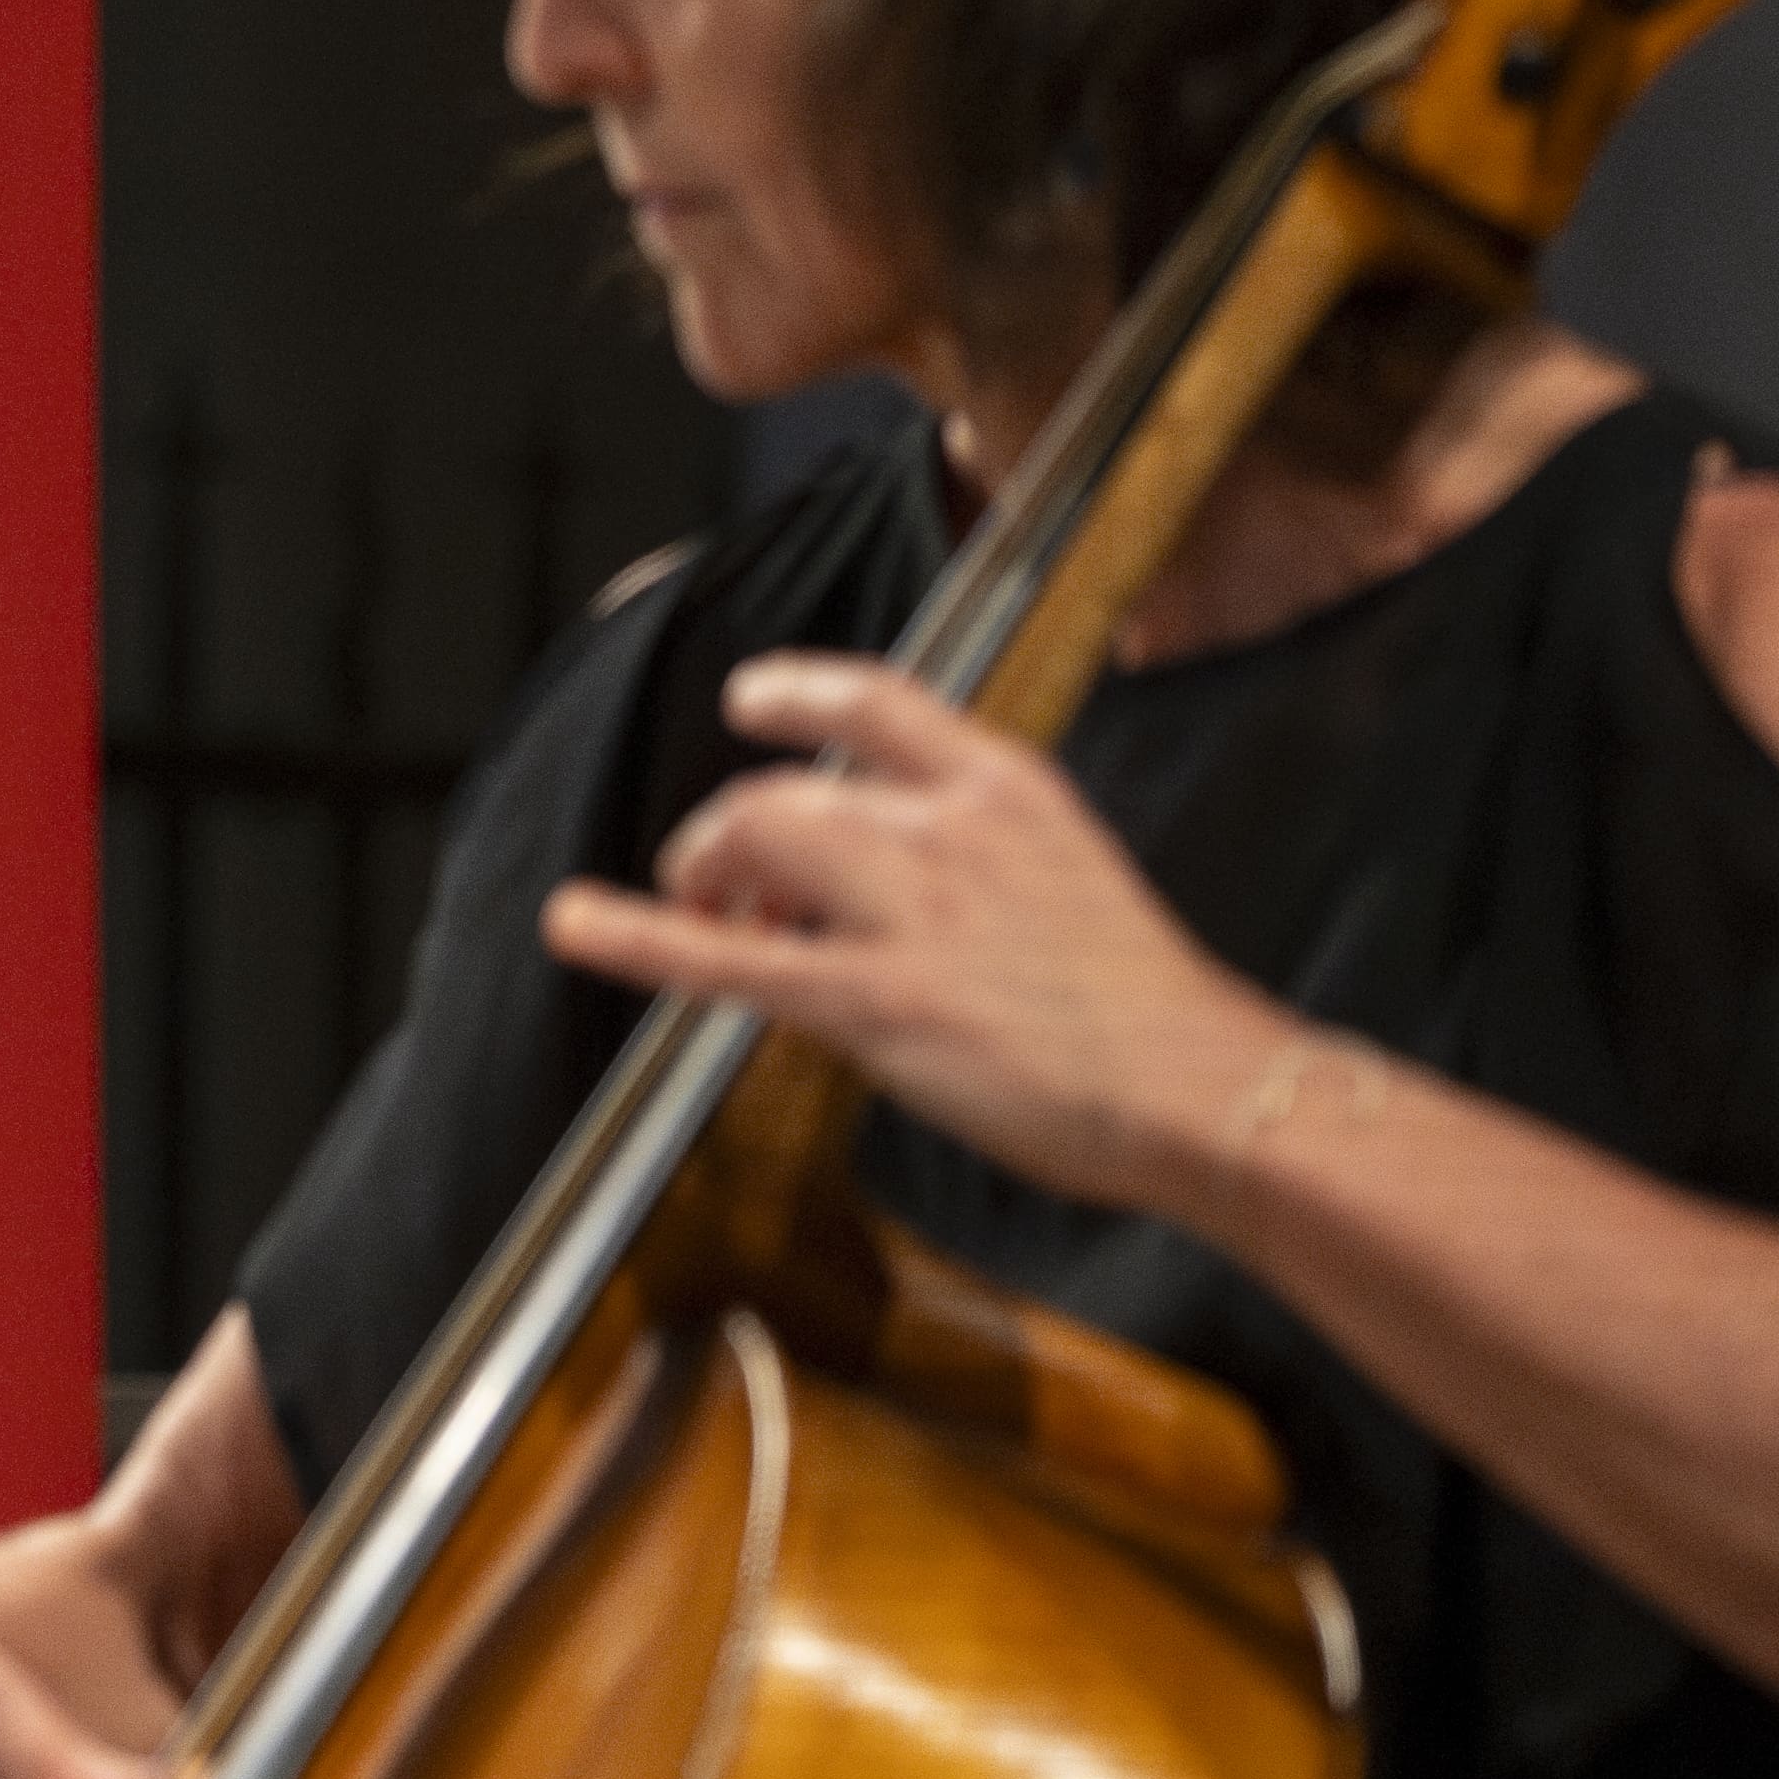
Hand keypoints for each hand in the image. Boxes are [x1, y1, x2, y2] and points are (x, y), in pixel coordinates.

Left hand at [539, 652, 1296, 1220]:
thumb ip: (974, 858)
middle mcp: (949, 828)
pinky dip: (639, 938)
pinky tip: (578, 926)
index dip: (796, 693)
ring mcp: (911, 911)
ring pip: (756, 845)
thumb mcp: (1070, 881)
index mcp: (1006, 787)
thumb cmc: (1146, 1009)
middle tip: (723, 891)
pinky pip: (732, 961)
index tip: (749, 701)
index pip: (877, 701)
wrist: (1200, 1085)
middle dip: (731, 838)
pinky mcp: (881, 1000)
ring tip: (705, 922)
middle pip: (785, 791)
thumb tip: (878, 885)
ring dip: (705, 878)